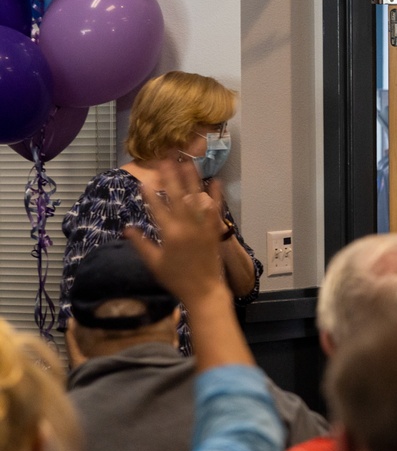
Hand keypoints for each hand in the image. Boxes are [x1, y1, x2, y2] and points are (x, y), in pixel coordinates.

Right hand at [126, 160, 226, 307]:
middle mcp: (185, 227)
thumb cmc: (176, 279)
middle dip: (170, 177)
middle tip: (165, 159)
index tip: (143, 181)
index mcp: (169, 234)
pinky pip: (215, 210)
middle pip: (176, 197)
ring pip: (195, 199)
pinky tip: (215, 181)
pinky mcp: (214, 231)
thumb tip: (126, 228)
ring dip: (191, 179)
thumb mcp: (154, 263)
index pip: (156, 208)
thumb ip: (141, 244)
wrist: (204, 291)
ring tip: (187, 162)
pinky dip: (215, 196)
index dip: (150, 194)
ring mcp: (202, 228)